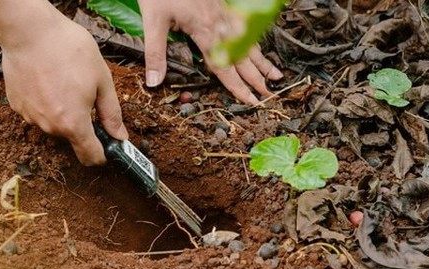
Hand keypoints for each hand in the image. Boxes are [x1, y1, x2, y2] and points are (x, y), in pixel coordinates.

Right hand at [1, 20, 127, 165]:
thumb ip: (111, 113)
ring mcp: (30, 117)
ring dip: (62, 111)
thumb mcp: (102, 79)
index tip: (108, 147)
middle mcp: (49, 126)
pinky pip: (37, 111)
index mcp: (73, 123)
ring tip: (64, 81)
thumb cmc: (68, 50)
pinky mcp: (17, 105)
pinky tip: (48, 79)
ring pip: (53, 123)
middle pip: (72, 136)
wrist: (29, 31)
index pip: (90, 156)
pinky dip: (45, 101)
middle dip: (82, 122)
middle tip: (86, 94)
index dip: (102, 155)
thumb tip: (119, 136)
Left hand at [137, 0, 283, 103]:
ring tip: (275, 75)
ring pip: (247, 41)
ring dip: (261, 60)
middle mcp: (219, 22)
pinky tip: (257, 47)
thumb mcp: (152, 21)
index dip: (237, 86)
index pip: (224, 66)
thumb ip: (155, 53)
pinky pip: (243, 26)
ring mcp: (223, 12)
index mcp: (204, 29)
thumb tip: (154, 82)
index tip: (250, 100)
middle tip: (269, 95)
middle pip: (242, 56)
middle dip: (256, 78)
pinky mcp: (222, 4)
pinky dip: (254, 41)